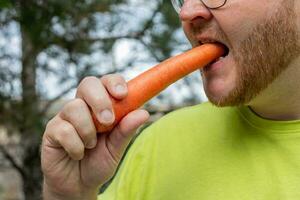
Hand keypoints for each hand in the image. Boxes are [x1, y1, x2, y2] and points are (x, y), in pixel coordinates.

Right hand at [41, 74, 148, 199]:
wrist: (78, 185)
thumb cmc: (99, 162)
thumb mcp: (117, 147)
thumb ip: (126, 130)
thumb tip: (144, 113)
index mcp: (101, 105)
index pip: (106, 82)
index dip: (114, 82)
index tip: (123, 94)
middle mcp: (82, 106)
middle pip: (88, 84)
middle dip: (100, 100)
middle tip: (108, 120)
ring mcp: (65, 116)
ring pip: (75, 107)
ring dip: (88, 130)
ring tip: (91, 146)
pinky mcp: (52, 130)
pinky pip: (64, 130)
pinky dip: (76, 146)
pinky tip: (78, 155)